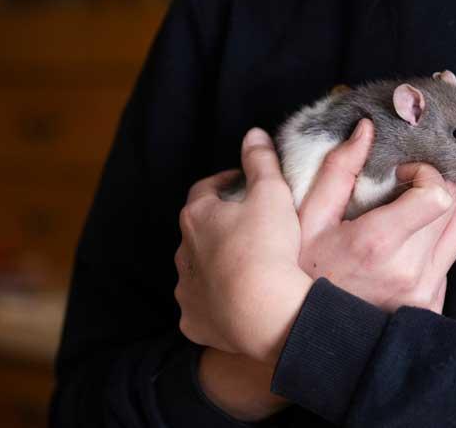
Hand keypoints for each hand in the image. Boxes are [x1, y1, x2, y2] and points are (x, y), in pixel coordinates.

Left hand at [174, 128, 311, 366]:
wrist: (263, 311)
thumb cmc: (267, 247)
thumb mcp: (272, 192)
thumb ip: (261, 161)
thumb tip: (252, 134)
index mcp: (197, 217)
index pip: (204, 190)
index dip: (223, 183)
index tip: (241, 182)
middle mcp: (183, 252)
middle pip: (197, 231)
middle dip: (218, 226)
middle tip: (247, 226)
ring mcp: (186, 290)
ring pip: (196, 271)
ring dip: (215, 265)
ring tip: (244, 267)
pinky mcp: (194, 321)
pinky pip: (201, 307)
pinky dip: (215, 302)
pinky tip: (235, 303)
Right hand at [297, 118, 455, 312]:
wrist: (307, 332)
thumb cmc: (304, 270)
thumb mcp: (308, 218)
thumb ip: (338, 170)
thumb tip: (366, 129)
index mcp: (378, 243)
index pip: (438, 195)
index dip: (426, 174)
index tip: (402, 174)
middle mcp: (409, 271)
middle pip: (452, 207)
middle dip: (432, 188)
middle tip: (403, 191)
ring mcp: (423, 294)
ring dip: (440, 215)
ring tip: (407, 218)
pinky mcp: (431, 309)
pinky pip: (450, 262)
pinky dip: (435, 247)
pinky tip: (405, 250)